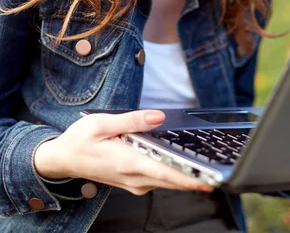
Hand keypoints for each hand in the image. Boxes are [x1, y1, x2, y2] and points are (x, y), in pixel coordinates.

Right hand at [34, 110, 213, 195]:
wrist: (62, 159)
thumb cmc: (79, 141)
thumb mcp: (102, 123)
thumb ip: (133, 120)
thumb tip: (158, 117)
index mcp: (127, 161)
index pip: (164, 173)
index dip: (188, 178)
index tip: (207, 180)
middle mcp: (133, 176)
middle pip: (171, 180)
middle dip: (194, 177)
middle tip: (217, 171)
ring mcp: (133, 181)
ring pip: (166, 181)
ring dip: (184, 174)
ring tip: (205, 165)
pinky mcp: (133, 181)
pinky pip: (158, 178)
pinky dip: (171, 173)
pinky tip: (181, 162)